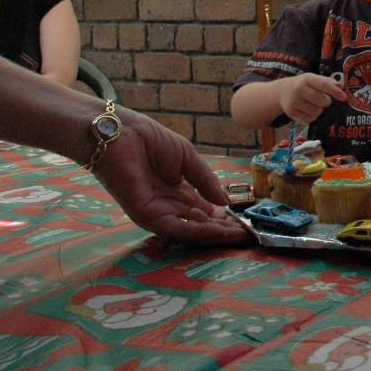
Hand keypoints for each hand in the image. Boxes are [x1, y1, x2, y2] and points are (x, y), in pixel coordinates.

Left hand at [93, 111, 250, 244]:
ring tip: (241, 237)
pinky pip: (176, 228)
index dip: (225, 217)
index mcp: (178, 192)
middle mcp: (169, 206)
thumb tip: (225, 202)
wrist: (120, 134)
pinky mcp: (146, 216)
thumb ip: (206, 181)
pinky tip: (219, 231)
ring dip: (216, 236)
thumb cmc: (150, 140)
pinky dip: (199, 232)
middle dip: (224, 230)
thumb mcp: (188, 159)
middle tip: (250, 235)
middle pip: (200, 224)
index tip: (246, 221)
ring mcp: (158, 212)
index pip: (205, 210)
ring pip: (191, 231)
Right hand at [279, 73, 347, 124]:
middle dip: (326, 102)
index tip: (344, 98)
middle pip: (322, 100)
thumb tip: (341, 86)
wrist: (281, 91)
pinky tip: (307, 110)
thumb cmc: (302, 84)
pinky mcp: (291, 112)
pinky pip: (309, 119)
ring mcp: (294, 101)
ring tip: (313, 104)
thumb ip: (327, 82)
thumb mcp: (313, 79)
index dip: (335, 92)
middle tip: (323, 100)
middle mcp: (299, 89)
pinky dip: (312, 116)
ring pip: (316, 111)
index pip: (324, 85)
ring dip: (319, 110)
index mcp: (307, 78)